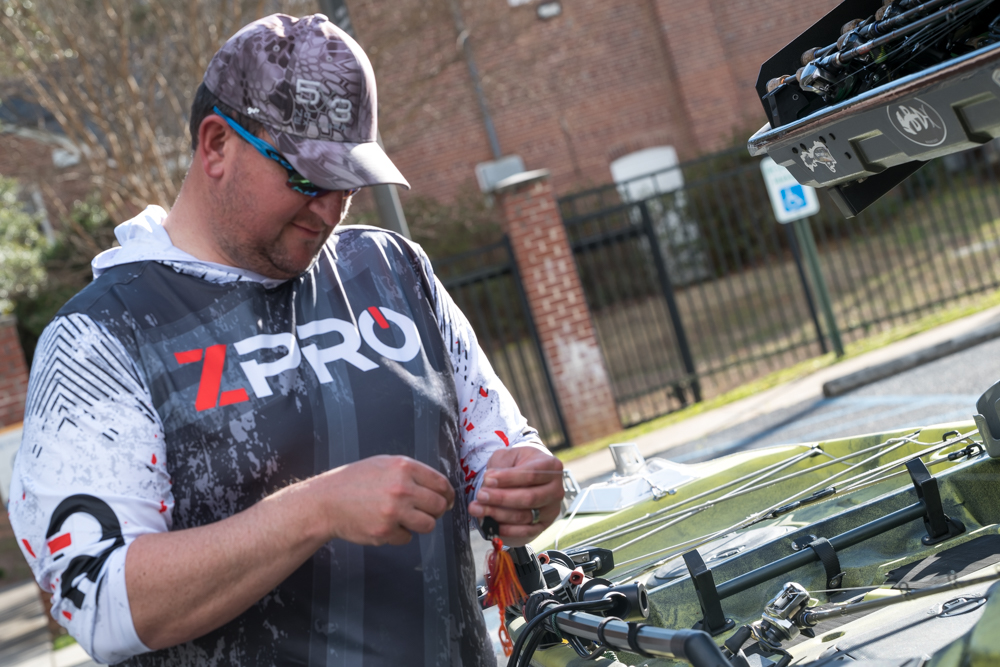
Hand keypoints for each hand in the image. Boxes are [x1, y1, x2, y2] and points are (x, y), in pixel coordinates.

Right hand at [318, 455, 454, 545]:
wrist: (327, 501)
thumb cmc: (356, 481)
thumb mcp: (384, 464)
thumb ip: (412, 472)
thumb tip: (440, 488)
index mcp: (404, 467)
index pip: (441, 483)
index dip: (448, 494)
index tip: (447, 500)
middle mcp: (402, 488)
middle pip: (439, 506)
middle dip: (436, 510)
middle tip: (426, 511)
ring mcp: (394, 511)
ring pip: (428, 525)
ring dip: (421, 524)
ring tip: (407, 518)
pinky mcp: (385, 532)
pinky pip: (407, 538)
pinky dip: (400, 534)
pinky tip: (386, 524)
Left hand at [467, 447, 563, 544]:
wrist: (530, 476)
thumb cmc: (519, 463)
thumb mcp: (510, 455)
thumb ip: (501, 465)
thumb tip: (489, 480)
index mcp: (551, 466)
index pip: (531, 474)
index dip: (508, 478)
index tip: (487, 479)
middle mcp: (556, 489)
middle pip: (529, 498)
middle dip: (501, 498)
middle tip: (480, 496)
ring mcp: (551, 509)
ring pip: (525, 516)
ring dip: (498, 515)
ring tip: (477, 509)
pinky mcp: (544, 525)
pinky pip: (525, 531)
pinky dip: (506, 530)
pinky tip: (490, 524)